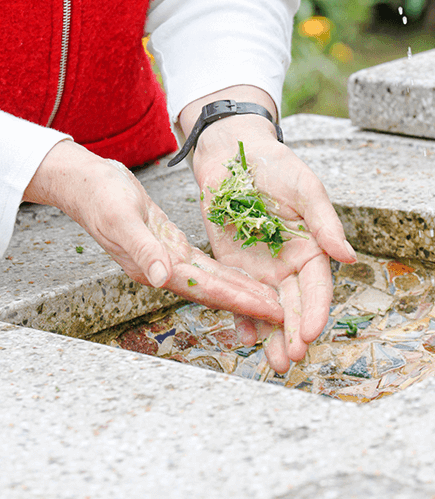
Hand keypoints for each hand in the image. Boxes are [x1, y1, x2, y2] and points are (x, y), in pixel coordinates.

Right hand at [23, 140, 283, 323]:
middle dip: (249, 302)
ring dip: (241, 292)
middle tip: (283, 313)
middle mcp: (164, 269)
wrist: (87, 185)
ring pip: (212, 281)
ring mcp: (167, 259)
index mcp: (155, 266)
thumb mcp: (121, 218)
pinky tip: (244, 278)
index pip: (206, 287)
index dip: (238, 299)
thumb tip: (163, 278)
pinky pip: (204, 266)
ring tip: (271, 301)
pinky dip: (225, 274)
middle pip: (215, 290)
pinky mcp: (170, 245)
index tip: (267, 309)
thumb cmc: (101, 198)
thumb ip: (143, 249)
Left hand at [189, 109, 356, 373]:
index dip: (316, 310)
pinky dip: (240, 316)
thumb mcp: (305, 189)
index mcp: (311, 247)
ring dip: (270, 335)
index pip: (317, 286)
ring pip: (267, 308)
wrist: (234, 151)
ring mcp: (259, 266)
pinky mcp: (231, 263)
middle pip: (294, 306)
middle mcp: (287, 263)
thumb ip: (325, 223)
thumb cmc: (277, 165)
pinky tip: (243, 336)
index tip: (312, 331)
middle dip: (293, 334)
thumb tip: (350, 257)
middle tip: (290, 358)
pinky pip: (237, 294)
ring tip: (273, 362)